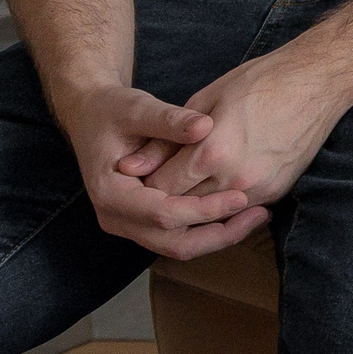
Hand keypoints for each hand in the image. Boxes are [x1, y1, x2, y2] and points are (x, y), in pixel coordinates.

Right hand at [53, 82, 267, 258]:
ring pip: (178, 245)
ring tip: (258, 215)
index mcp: (111, 193)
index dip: (204, 209)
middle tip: (259, 214)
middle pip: (173, 243)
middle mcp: (116, 217)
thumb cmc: (114, 109)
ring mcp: (128, 223)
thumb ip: (169, 119)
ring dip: (218, 235)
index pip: (163, 215)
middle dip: (219, 234)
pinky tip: (239, 212)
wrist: (92, 116)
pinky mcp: (142, 221)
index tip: (241, 197)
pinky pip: (178, 235)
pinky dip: (208, 228)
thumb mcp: (138, 108)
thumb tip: (205, 126)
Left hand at [129, 45, 352, 207]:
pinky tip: (218, 181)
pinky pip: (238, 208)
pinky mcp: (277, 191)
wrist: (318, 82)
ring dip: (195, 202)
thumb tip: (129, 167)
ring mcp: (259, 188)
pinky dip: (223, 201)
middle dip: (165, 196)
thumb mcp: (205, 99)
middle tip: (159, 180)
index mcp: (211, 152)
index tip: (140, 172)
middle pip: (182, 206)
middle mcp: (234, 179)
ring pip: (210, 214)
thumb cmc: (260, 81)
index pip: (159, 188)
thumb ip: (165, 139)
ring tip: (187, 182)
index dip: (144, 182)